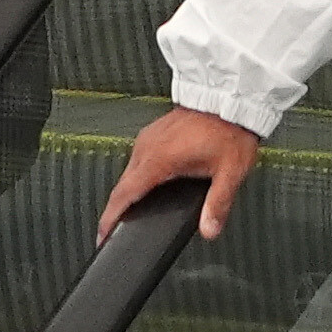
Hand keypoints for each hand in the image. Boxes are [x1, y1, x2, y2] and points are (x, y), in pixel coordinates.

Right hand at [103, 105, 265, 242]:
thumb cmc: (228, 129)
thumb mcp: (229, 173)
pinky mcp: (154, 132)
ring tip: (131, 210)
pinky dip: (138, 176)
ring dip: (128, 191)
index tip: (102, 233)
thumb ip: (217, 205)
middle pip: (123, 185)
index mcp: (160, 159)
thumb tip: (209, 230)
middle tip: (115, 230)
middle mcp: (148, 147)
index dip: (111, 217)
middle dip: (117, 208)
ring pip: (130, 171)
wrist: (228, 98)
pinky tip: (150, 184)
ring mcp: (149, 137)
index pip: (125, 194)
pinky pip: (138, 159)